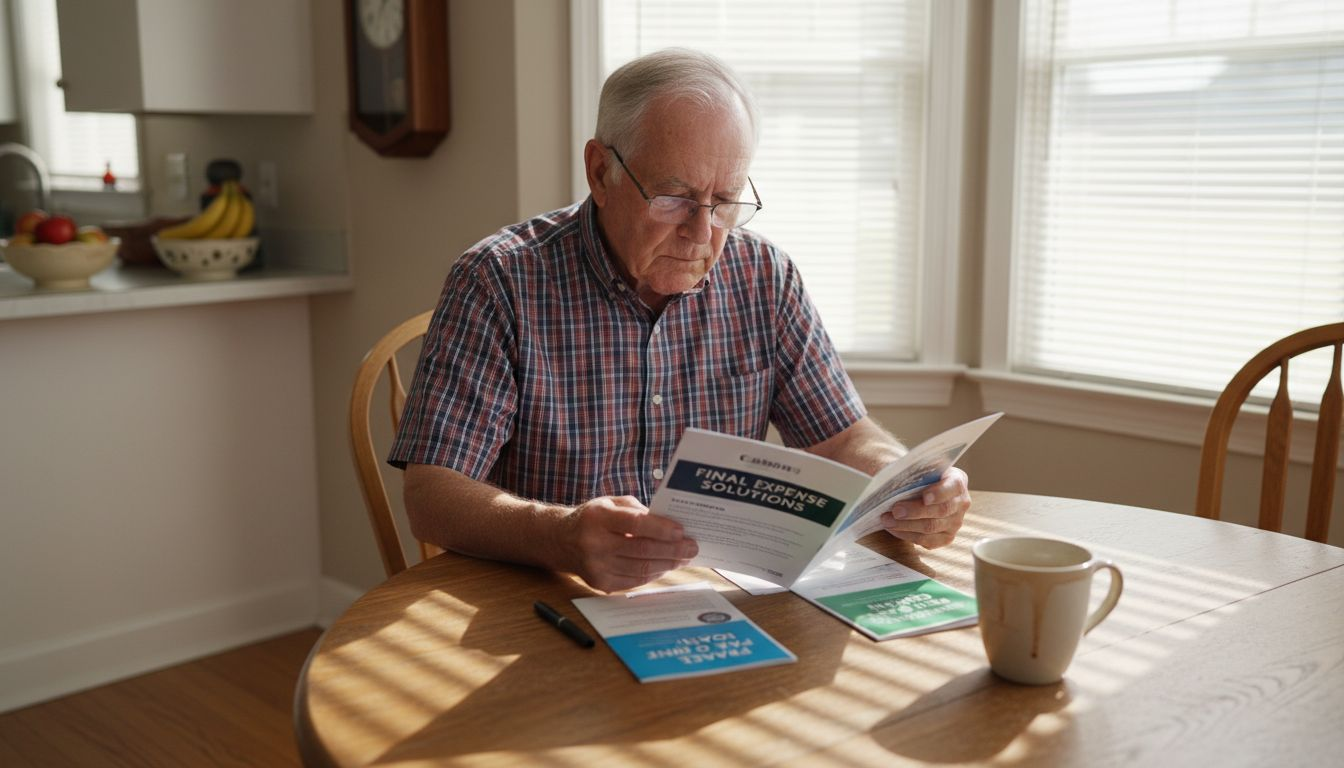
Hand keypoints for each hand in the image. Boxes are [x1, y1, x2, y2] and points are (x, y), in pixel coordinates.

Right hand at [564, 496, 698, 591]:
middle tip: (692, 547)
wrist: (560, 541)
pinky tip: (665, 566)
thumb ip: (638, 511)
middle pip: (642, 550)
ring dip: (667, 564)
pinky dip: (653, 574)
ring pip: (641, 569)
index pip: (635, 524)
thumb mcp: (611, 503)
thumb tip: (670, 525)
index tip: (681, 531)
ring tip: (683, 558)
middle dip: (673, 550)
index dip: (661, 529)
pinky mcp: (599, 583)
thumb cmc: (593, 518)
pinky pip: (634, 581)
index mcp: (598, 518)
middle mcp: (594, 543)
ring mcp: (596, 567)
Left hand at [879, 467, 970, 548]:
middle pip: (941, 510)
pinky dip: (907, 535)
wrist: (918, 491)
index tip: (924, 497)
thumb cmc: (917, 477)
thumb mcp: (918, 467)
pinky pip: (927, 541)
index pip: (953, 487)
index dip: (939, 493)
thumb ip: (911, 469)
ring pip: (931, 527)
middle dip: (915, 511)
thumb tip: (892, 474)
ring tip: (886, 520)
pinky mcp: (946, 538)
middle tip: (895, 510)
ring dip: (906, 525)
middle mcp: (961, 502)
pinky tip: (893, 528)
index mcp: (957, 480)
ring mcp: (955, 522)